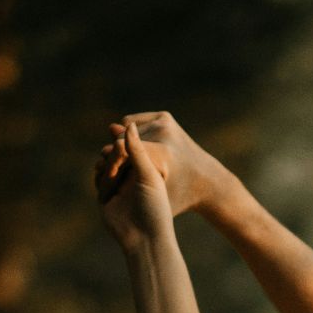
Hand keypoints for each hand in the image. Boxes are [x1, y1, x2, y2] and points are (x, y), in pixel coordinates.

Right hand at [95, 118, 172, 248]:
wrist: (145, 239)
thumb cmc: (154, 208)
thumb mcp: (147, 176)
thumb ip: (137, 151)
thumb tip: (128, 123)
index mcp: (150, 164)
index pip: (128, 146)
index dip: (122, 152)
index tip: (127, 165)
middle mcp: (136, 171)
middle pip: (115, 154)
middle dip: (113, 163)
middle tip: (121, 180)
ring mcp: (122, 182)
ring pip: (105, 164)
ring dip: (106, 172)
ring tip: (115, 188)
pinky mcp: (108, 193)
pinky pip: (99, 178)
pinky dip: (101, 181)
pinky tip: (107, 193)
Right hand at [110, 111, 230, 216]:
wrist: (206, 182)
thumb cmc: (176, 195)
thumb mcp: (149, 193)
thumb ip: (125, 167)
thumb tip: (106, 136)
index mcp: (161, 154)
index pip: (120, 149)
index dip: (112, 163)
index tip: (111, 175)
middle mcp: (163, 132)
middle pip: (122, 138)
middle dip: (118, 153)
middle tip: (122, 171)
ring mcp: (164, 122)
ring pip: (125, 129)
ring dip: (125, 144)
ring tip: (133, 162)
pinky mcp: (164, 116)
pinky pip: (133, 122)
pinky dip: (133, 134)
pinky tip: (140, 150)